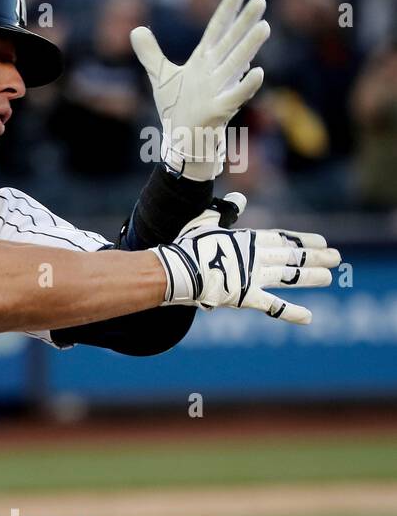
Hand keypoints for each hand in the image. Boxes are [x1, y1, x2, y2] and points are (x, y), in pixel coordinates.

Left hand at [131, 0, 270, 180]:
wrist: (183, 137)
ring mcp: (218, 89)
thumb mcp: (161, 76)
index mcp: (202, 61)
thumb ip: (150, 53)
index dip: (225, 11)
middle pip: (230, 42)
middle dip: (244, 22)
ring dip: (249, 46)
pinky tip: (259, 72)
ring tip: (264, 27)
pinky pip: (236, 96)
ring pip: (236, 64)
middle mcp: (214, 71)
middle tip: (261, 0)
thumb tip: (136, 30)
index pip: (215, 31)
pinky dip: (247, 86)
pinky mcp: (219, 109)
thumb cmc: (177, 106)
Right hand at [153, 204, 339, 324]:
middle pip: (293, 256)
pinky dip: (290, 312)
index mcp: (248, 239)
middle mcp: (257, 256)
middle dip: (316, 256)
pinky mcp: (247, 296)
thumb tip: (239, 198)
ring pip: (291, 276)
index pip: (283, 238)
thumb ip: (226, 212)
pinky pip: (273, 305)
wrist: (178, 270)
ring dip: (311, 276)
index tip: (322, 240)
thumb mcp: (206, 222)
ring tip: (329, 277)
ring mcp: (254, 276)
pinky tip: (308, 317)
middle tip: (336, 257)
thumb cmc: (187, 246)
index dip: (304, 240)